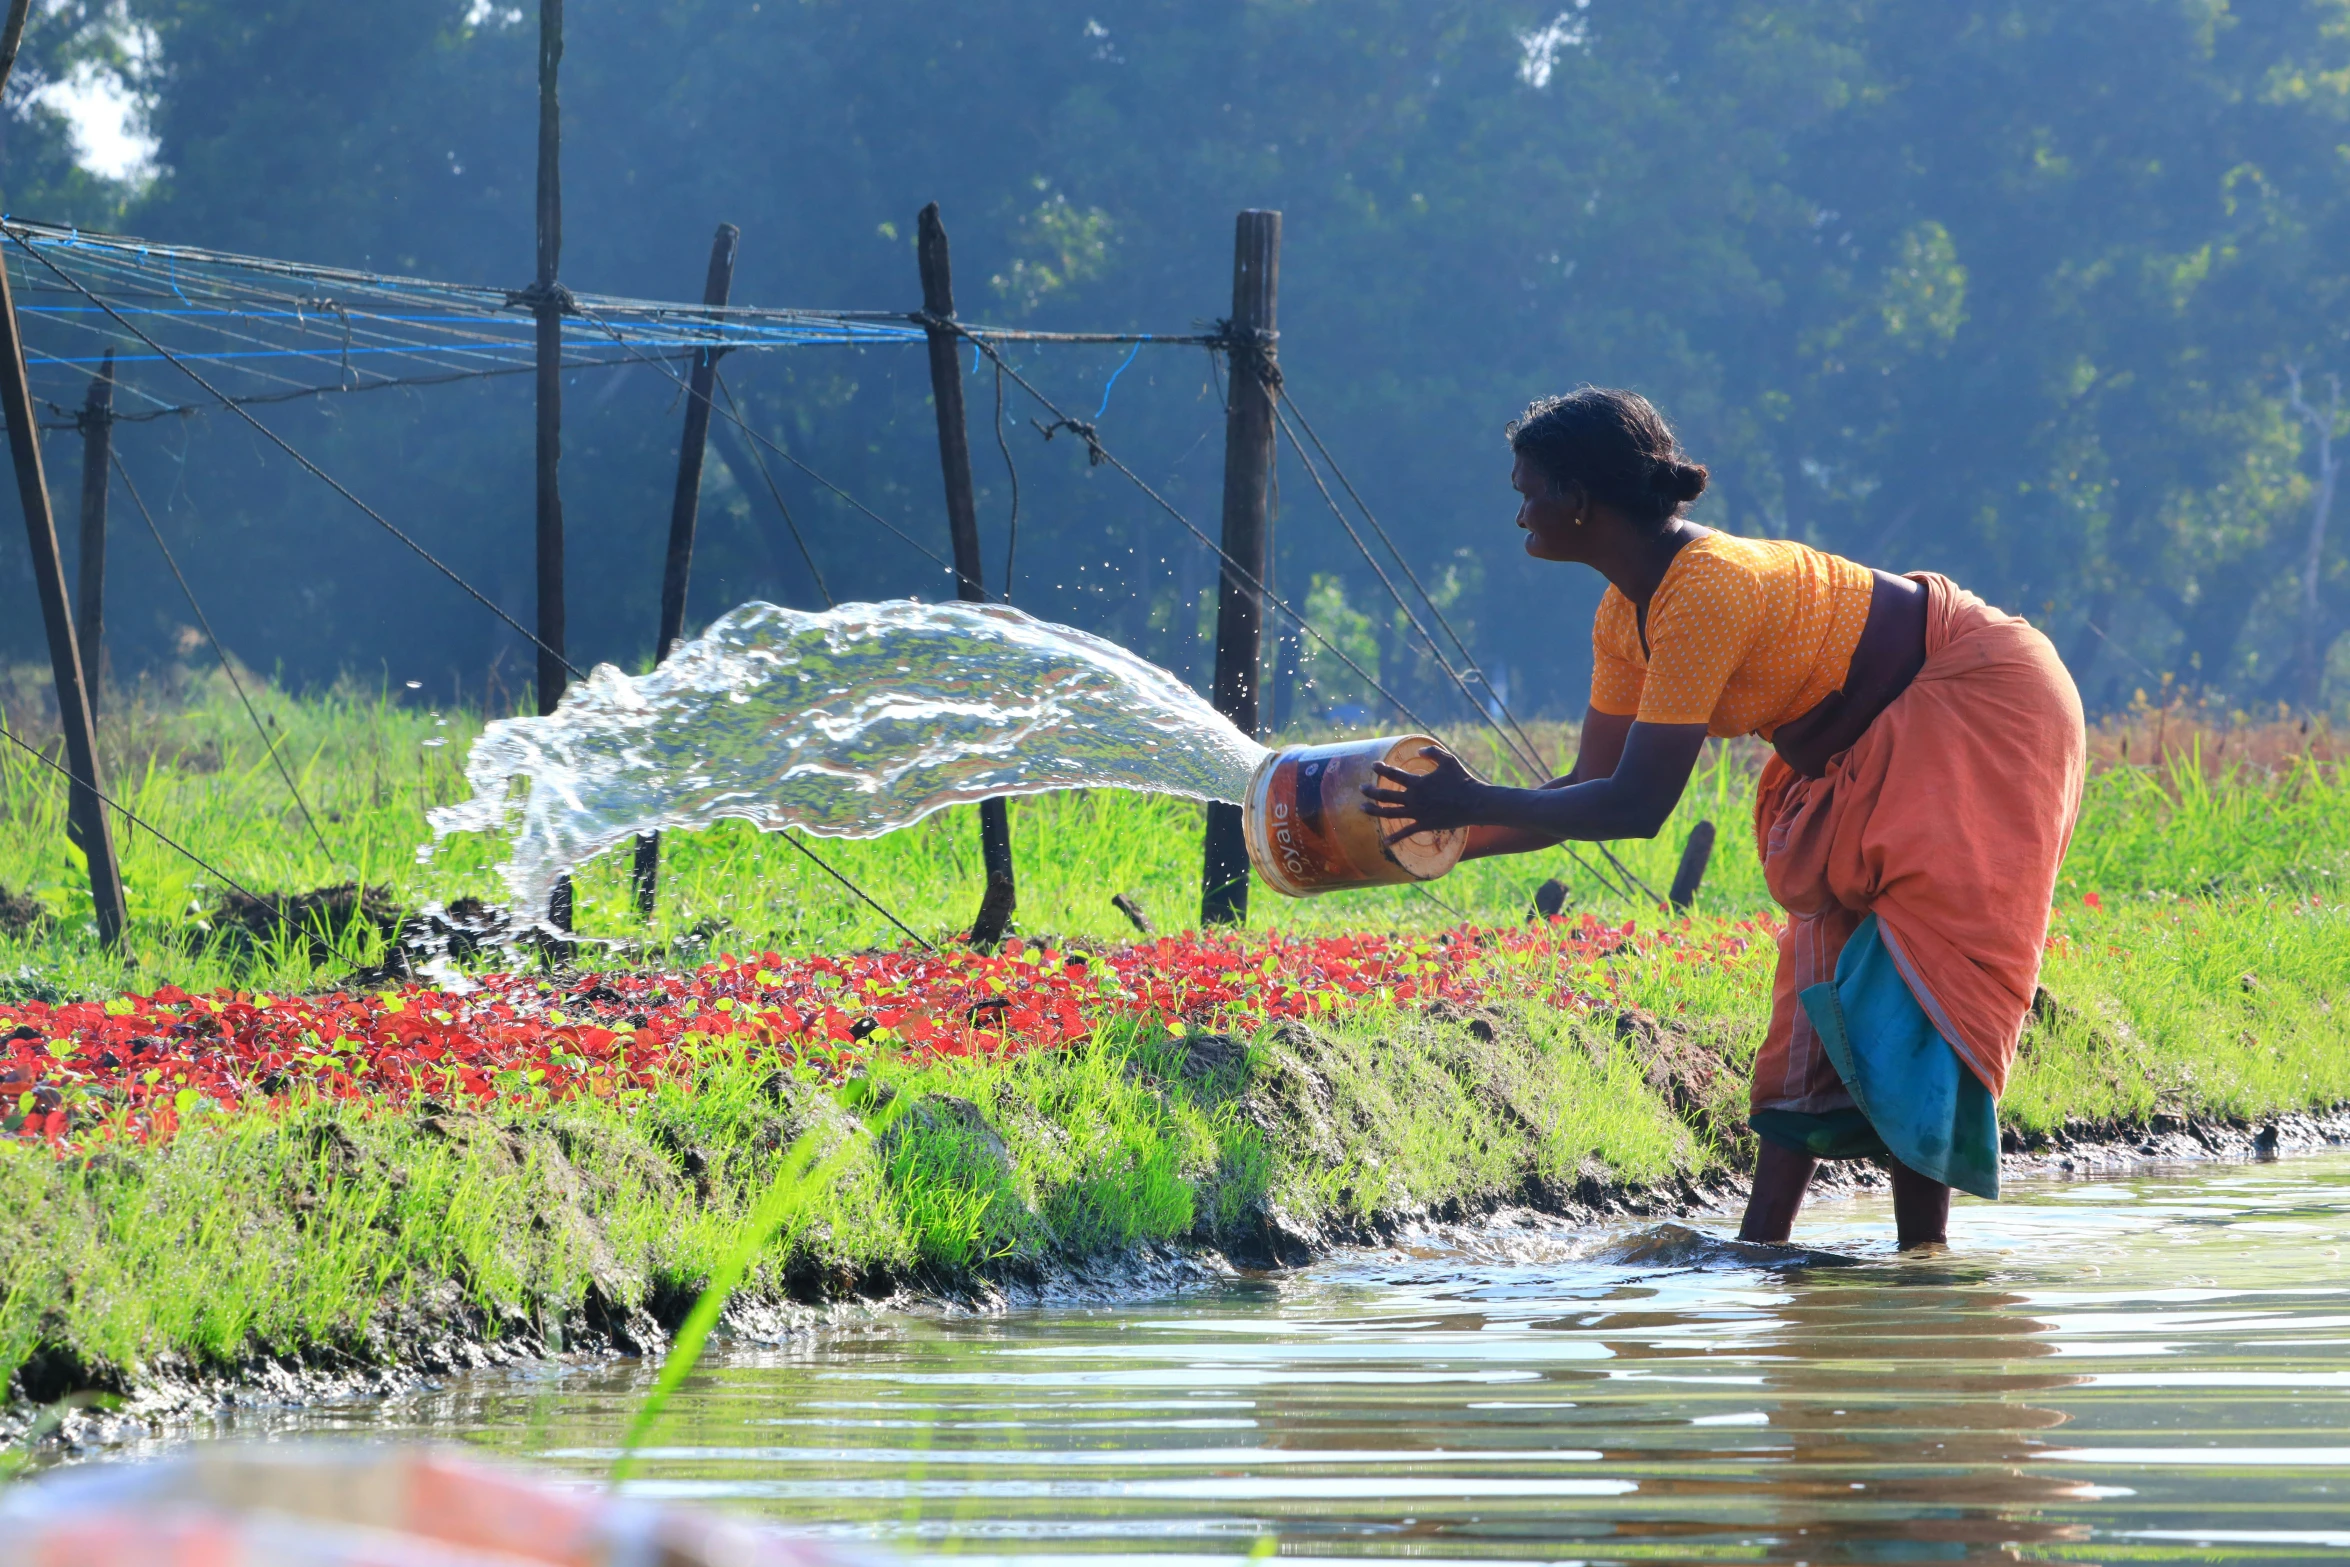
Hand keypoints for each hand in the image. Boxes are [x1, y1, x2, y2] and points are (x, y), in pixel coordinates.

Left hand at [1360, 746, 1486, 840]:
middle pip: (1385, 794)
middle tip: (1361, 788)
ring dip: (1374, 811)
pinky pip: (1406, 833)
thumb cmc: (1462, 779)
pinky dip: (1395, 838)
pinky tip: (1385, 841)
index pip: (1393, 774)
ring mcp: (1417, 812)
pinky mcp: (1424, 824)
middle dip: (1371, 791)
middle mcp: (1414, 797)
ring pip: (1389, 813)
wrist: (1473, 802)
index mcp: (1418, 782)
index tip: (1373, 765)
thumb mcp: (1448, 760)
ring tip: (1362, 808)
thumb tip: (1419, 750)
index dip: (1381, 769)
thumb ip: (1433, 752)